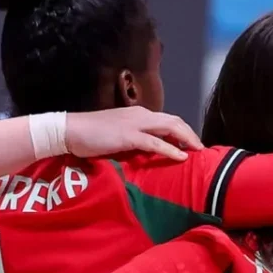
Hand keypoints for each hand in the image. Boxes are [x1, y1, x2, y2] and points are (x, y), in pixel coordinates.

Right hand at [65, 107, 204, 161]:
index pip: (167, 120)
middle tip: (202, 148)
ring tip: (198, 151)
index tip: (192, 144)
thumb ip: (135, 139)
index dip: (183, 131)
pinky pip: (155, 142)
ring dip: (187, 139)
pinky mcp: (129, 136)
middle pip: (174, 121)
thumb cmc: (92, 135)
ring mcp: (135, 124)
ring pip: (170, 127)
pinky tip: (181, 157)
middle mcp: (141, 115)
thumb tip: (150, 151)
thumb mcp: (118, 134)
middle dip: (190, 133)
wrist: (71, 130)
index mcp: (139, 114)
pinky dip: (171, 149)